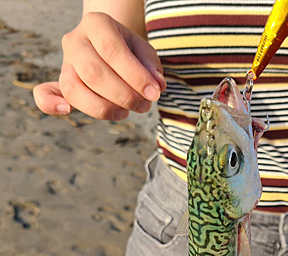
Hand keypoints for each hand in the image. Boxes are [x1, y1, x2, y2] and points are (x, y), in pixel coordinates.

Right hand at [33, 12, 165, 119]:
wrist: (112, 47)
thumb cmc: (130, 52)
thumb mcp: (145, 52)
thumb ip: (151, 68)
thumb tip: (156, 87)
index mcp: (97, 24)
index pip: (112, 51)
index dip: (135, 77)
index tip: (154, 93)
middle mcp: (75, 41)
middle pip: (93, 73)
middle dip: (123, 96)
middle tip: (144, 106)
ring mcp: (65, 63)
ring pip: (74, 89)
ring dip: (103, 108)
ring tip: (126, 113)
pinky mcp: (60, 83)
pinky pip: (44, 94)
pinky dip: (50, 104)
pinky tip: (67, 111)